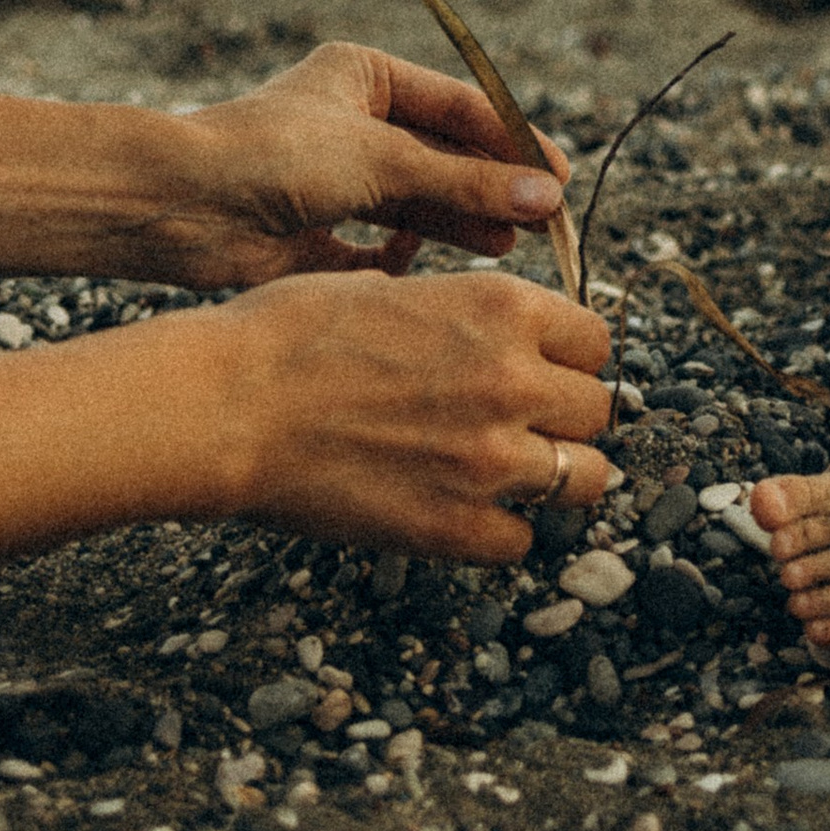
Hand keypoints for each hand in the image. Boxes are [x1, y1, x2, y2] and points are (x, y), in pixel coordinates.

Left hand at [122, 44, 569, 290]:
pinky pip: (372, 249)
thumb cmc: (273, 155)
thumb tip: (548, 199)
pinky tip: (419, 266)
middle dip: (488, 188)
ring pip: (414, 202)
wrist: (175, 206)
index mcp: (365, 78)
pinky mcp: (310, 235)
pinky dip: (400, 258)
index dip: (511, 141)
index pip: (459, 107)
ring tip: (505, 247)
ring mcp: (331, 181)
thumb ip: (467, 184)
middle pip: (441, 158)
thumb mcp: (384, 161)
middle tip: (541, 223)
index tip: (557, 177)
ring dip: (457, 223)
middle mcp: (350, 125)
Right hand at [194, 267, 615, 556]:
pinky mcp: (454, 527)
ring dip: (554, 478)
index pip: (595, 341)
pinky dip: (500, 533)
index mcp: (503, 308)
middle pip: (598, 411)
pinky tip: (462, 512)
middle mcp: (513, 380)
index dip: (571, 358)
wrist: (232, 403)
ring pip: (587, 480)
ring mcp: (490, 459)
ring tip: (510, 475)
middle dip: (567, 418)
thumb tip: (505, 336)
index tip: (546, 371)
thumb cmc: (295, 333)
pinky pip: (522, 543)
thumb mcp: (400, 288)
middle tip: (525, 426)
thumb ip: (469, 315)